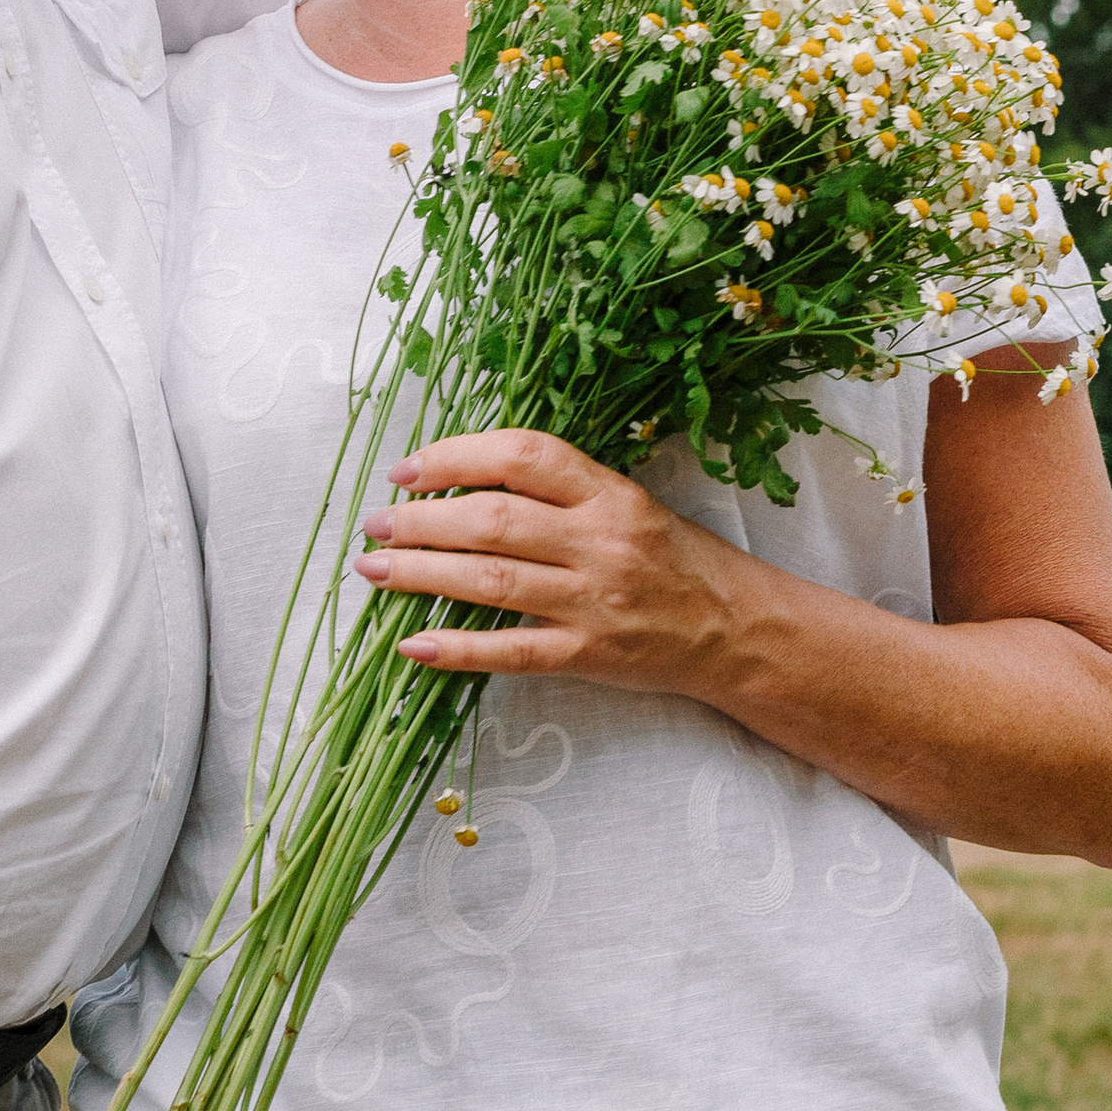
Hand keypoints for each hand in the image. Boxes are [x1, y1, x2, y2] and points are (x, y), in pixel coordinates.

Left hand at [358, 428, 735, 686]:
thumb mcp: (628, 504)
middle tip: (374, 523)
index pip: (524, 455)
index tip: (406, 470)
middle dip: (421, 520)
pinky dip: (457, 648)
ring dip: (421, 574)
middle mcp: (601, 542)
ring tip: (374, 569)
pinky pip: (512, 652)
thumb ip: (560, 490)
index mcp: (610, 493)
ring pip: (492, 581)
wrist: (737, 631)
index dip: (457, 455)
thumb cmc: (674, 560)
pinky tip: (412, 643)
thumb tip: (462, 479)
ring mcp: (594, 602)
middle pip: (494, 520)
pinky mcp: (589, 655)